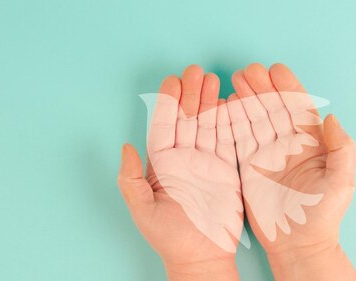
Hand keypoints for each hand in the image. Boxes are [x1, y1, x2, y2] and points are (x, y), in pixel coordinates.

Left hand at [118, 65, 241, 279]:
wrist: (200, 258)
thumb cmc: (169, 238)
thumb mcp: (142, 210)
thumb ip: (130, 178)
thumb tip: (124, 146)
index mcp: (162, 166)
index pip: (165, 128)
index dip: (169, 104)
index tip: (173, 81)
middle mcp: (184, 161)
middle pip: (187, 121)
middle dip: (191, 95)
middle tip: (196, 71)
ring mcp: (206, 164)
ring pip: (208, 126)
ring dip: (210, 103)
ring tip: (214, 79)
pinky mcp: (227, 172)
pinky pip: (228, 142)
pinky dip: (230, 123)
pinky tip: (231, 103)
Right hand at [226, 63, 355, 279]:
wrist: (297, 243)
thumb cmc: (322, 215)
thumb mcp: (342, 183)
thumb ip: (341, 149)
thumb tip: (331, 118)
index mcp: (310, 144)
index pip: (297, 108)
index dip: (287, 87)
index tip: (275, 70)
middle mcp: (286, 145)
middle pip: (272, 108)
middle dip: (260, 87)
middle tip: (247, 70)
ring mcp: (265, 155)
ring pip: (253, 119)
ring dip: (244, 98)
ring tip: (234, 80)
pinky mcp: (247, 167)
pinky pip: (238, 139)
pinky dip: (231, 121)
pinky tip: (225, 105)